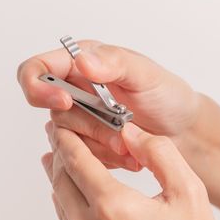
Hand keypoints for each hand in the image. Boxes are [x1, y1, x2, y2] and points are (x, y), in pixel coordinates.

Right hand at [18, 40, 200, 169]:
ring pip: (67, 139)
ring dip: (101, 144)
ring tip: (130, 143)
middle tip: (120, 128)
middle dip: (88, 126)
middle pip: (54, 112)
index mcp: (81, 64)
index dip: (39, 87)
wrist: (183, 131)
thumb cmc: (167, 96)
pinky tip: (128, 154)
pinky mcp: (86, 145)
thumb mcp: (145, 73)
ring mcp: (80, 120)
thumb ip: (114, 63)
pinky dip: (106, 158)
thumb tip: (82, 61)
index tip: (65, 101)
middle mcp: (75, 91)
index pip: (36, 70)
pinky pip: (80, 158)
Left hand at [41, 121, 219, 219]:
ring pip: (62, 209)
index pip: (75, 160)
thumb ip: (159, 153)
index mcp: (113, 207)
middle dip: (59, 158)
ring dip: (64, 186)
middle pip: (60, 182)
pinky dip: (75, 219)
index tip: (59, 127)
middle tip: (58, 142)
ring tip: (66, 170)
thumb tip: (129, 133)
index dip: (65, 139)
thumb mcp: (189, 193)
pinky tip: (89, 214)